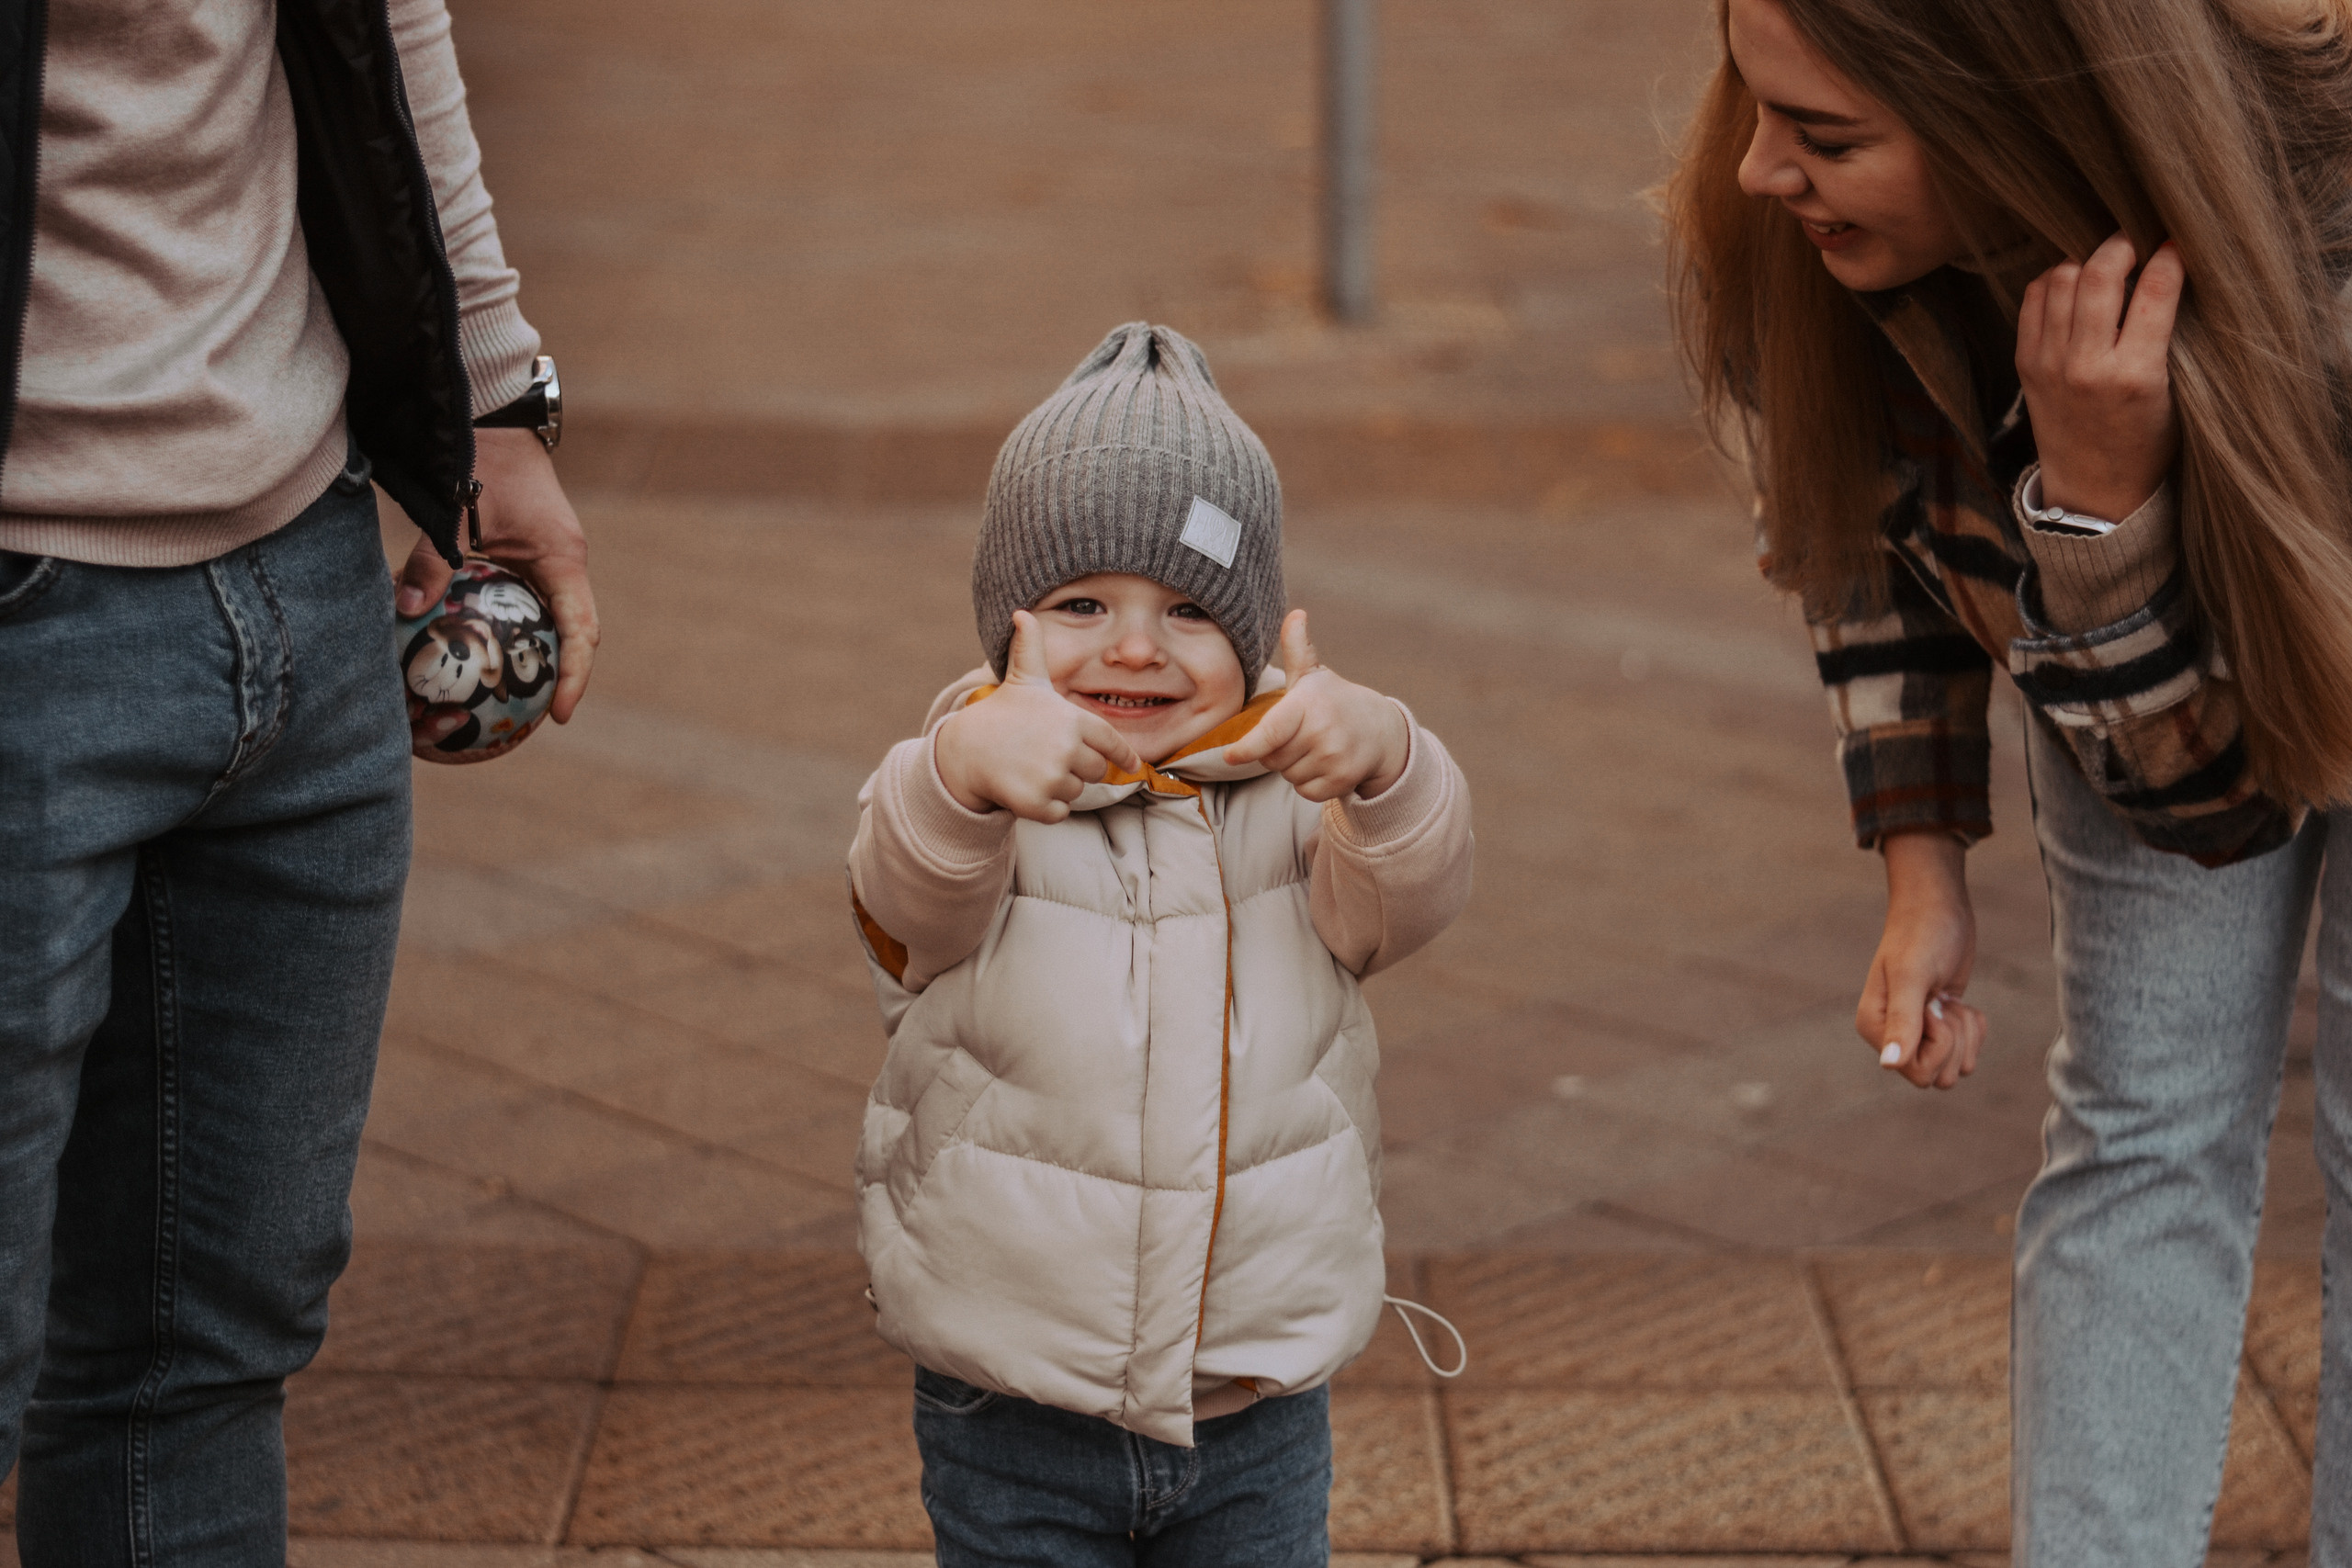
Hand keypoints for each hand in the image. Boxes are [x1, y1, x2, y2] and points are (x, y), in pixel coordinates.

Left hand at [396, 427, 600, 722]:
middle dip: (563, 676)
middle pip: (575, 633)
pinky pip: (530, 601)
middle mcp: (564, 563)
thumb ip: (433, 559)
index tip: (560, 714)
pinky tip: (481, 649)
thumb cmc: (482, 460)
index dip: (575, 677)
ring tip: (511, 694)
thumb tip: (406, 607)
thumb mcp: (455, 512)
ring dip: (540, 655)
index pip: (581, 632)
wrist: (492, 417)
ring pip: (554, 619)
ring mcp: (550, 558)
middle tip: (536, 716)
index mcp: (563, 559)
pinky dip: (514, 630)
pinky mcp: (531, 551)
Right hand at [934, 609, 1143, 821]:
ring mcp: (1052, 777)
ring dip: (1058, 787)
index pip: (1112, 743)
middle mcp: (1068, 748)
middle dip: (1077, 768)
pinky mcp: (1037, 803)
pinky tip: (1026, 789)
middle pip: (1096, 771)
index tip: (1132, 765)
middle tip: (1047, 757)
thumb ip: (1031, 649)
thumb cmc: (1001, 714)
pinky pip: (1059, 814)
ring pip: (1076, 792)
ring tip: (1031, 769)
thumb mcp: (1023, 681)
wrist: (964, 750)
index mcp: (1073, 720)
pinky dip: (1046, 808)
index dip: (1124, 755)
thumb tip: (1022, 612)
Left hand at [1222, 609, 1410, 801]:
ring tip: (1315, 747)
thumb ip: (1297, 648)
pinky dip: (1309, 784)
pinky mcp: (1343, 780)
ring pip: (1288, 776)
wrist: (1382, 730)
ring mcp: (1334, 757)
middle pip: (1272, 758)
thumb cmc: (1334, 701)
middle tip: (1299, 735)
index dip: (1248, 746)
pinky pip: (1305, 792)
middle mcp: (1322, 731)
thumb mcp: (1313, 676)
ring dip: (1294, 767)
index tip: (1230, 756)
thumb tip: (1296, 614)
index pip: (1272, 732)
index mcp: (1308, 704)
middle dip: (1277, 751)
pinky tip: (1324, 764)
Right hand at [1857, 831, 1987, 1090]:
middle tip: (1943, 1001)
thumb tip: (1889, 1065)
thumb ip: (1902, 1022)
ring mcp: (1918, 1033)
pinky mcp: (1942, 1026)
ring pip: (1957, 1068)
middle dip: (1954, 1039)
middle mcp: (1892, 1035)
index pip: (1917, 1073)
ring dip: (1965, 1033)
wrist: (1938, 906)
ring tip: (1949, 998)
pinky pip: (1968, 1051)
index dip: (1937, 1044)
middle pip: (1939, 1077)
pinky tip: (1957, 998)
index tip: (1932, 1006)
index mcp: (1874, 1028)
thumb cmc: (1922, 934)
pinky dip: (1974, 1027)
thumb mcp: (1912, 976)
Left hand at [2017, 232, 2183, 522]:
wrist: (2094, 489)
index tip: (2175, 243)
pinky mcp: (2026, 364)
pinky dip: (2055, 280)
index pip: (2154, 291)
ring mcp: (2049, 364)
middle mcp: (2086, 366)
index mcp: (2134, 375)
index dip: (2169, 255)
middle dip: (2121, 245)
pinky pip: (2034, 298)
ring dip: (2085, 260)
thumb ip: (2165, 335)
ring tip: (2105, 265)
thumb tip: (2166, 267)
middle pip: (2097, 275)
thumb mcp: (2173, 392)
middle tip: (2136, 243)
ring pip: (2061, 278)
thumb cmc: (2146, 440)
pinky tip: (2075, 284)